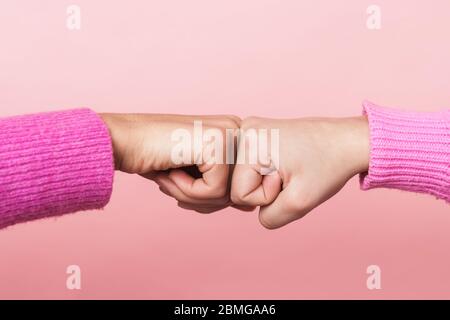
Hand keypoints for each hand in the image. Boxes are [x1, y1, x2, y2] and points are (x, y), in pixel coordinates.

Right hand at [100, 113, 252, 212]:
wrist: (120, 140)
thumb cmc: (155, 158)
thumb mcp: (196, 176)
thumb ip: (224, 189)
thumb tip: (251, 207)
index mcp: (235, 134)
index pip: (242, 187)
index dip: (210, 196)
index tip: (183, 179)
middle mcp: (237, 129)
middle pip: (237, 193)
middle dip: (201, 198)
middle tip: (174, 177)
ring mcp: (229, 133)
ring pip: (227, 196)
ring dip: (191, 195)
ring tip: (171, 173)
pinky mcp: (217, 143)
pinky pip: (213, 191)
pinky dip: (186, 189)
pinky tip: (171, 169)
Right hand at [230, 116, 369, 228]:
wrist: (349, 141)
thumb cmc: (329, 165)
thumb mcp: (300, 203)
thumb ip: (269, 217)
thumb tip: (252, 211)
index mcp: (249, 141)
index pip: (239, 194)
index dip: (267, 196)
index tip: (290, 178)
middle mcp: (243, 129)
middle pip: (237, 185)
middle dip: (265, 189)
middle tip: (291, 172)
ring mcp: (249, 129)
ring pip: (244, 178)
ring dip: (267, 181)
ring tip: (290, 167)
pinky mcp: (257, 134)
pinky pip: (251, 169)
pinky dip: (267, 173)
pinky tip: (286, 163)